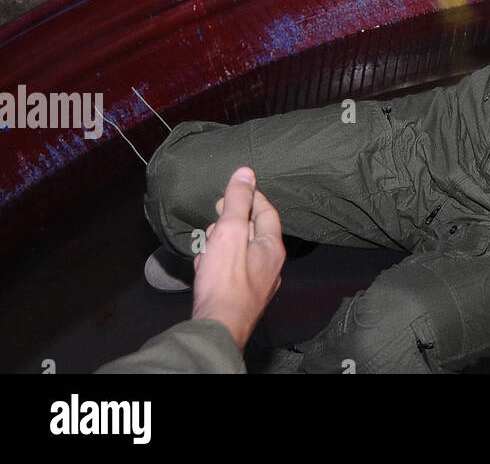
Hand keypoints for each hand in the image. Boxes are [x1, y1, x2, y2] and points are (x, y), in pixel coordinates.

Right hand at [191, 167, 285, 351]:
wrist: (217, 327)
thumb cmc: (225, 281)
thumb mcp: (230, 231)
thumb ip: (237, 201)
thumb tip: (245, 173)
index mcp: (271, 247)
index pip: (266, 212)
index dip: (252, 197)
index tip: (239, 188)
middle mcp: (269, 266)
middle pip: (252, 232)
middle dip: (232, 222)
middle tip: (217, 216)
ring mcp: (256, 284)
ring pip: (239, 253)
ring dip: (222, 244)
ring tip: (209, 245)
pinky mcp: (240, 298)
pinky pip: (230, 272)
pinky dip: (218, 264)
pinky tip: (205, 268)